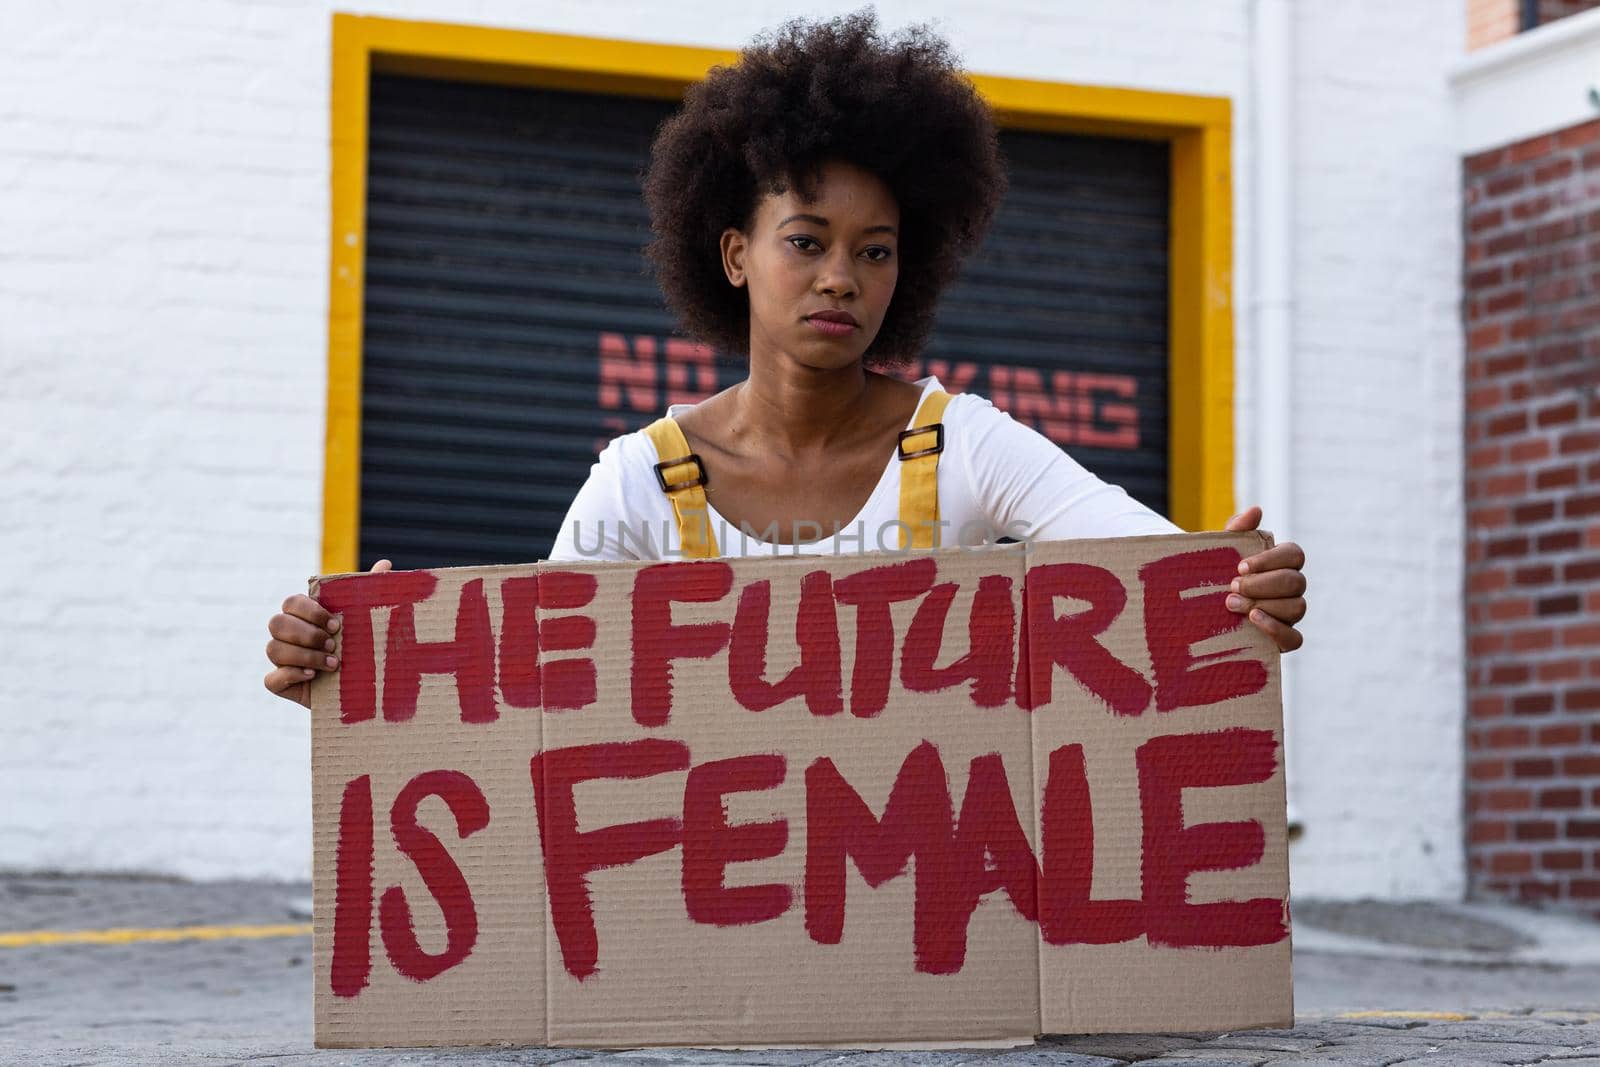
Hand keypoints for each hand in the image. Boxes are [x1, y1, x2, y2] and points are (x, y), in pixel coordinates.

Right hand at [263, 559, 391, 706]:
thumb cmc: (363, 649)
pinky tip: (313, 676)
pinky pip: (271, 679)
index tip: (337, 624)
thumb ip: (373, 591)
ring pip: (272, 649)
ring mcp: (281, 660)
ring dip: (304, 656)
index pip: (291, 602)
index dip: (310, 611)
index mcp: (304, 615)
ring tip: (333, 664)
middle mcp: (288, 635)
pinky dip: (291, 675)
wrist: (364, 690)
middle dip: (305, 634)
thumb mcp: (368, 621)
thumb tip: (385, 563)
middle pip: (276, 623)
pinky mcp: (281, 684)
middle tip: (334, 644)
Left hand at [1223, 505, 1304, 652]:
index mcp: (1281, 563)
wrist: (1197, 610)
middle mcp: (1291, 588)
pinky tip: (1252, 620)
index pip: (1294, 555)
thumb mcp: (1220, 551)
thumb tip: (1256, 510)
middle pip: (1296, 582)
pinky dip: (1275, 629)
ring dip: (1264, 605)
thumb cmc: (1215, 575)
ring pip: (1297, 608)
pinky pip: (1294, 638)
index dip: (1270, 560)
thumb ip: (1237, 530)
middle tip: (1232, 586)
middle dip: (1263, 584)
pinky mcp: (1283, 639)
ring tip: (1231, 604)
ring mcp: (1290, 614)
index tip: (1240, 566)